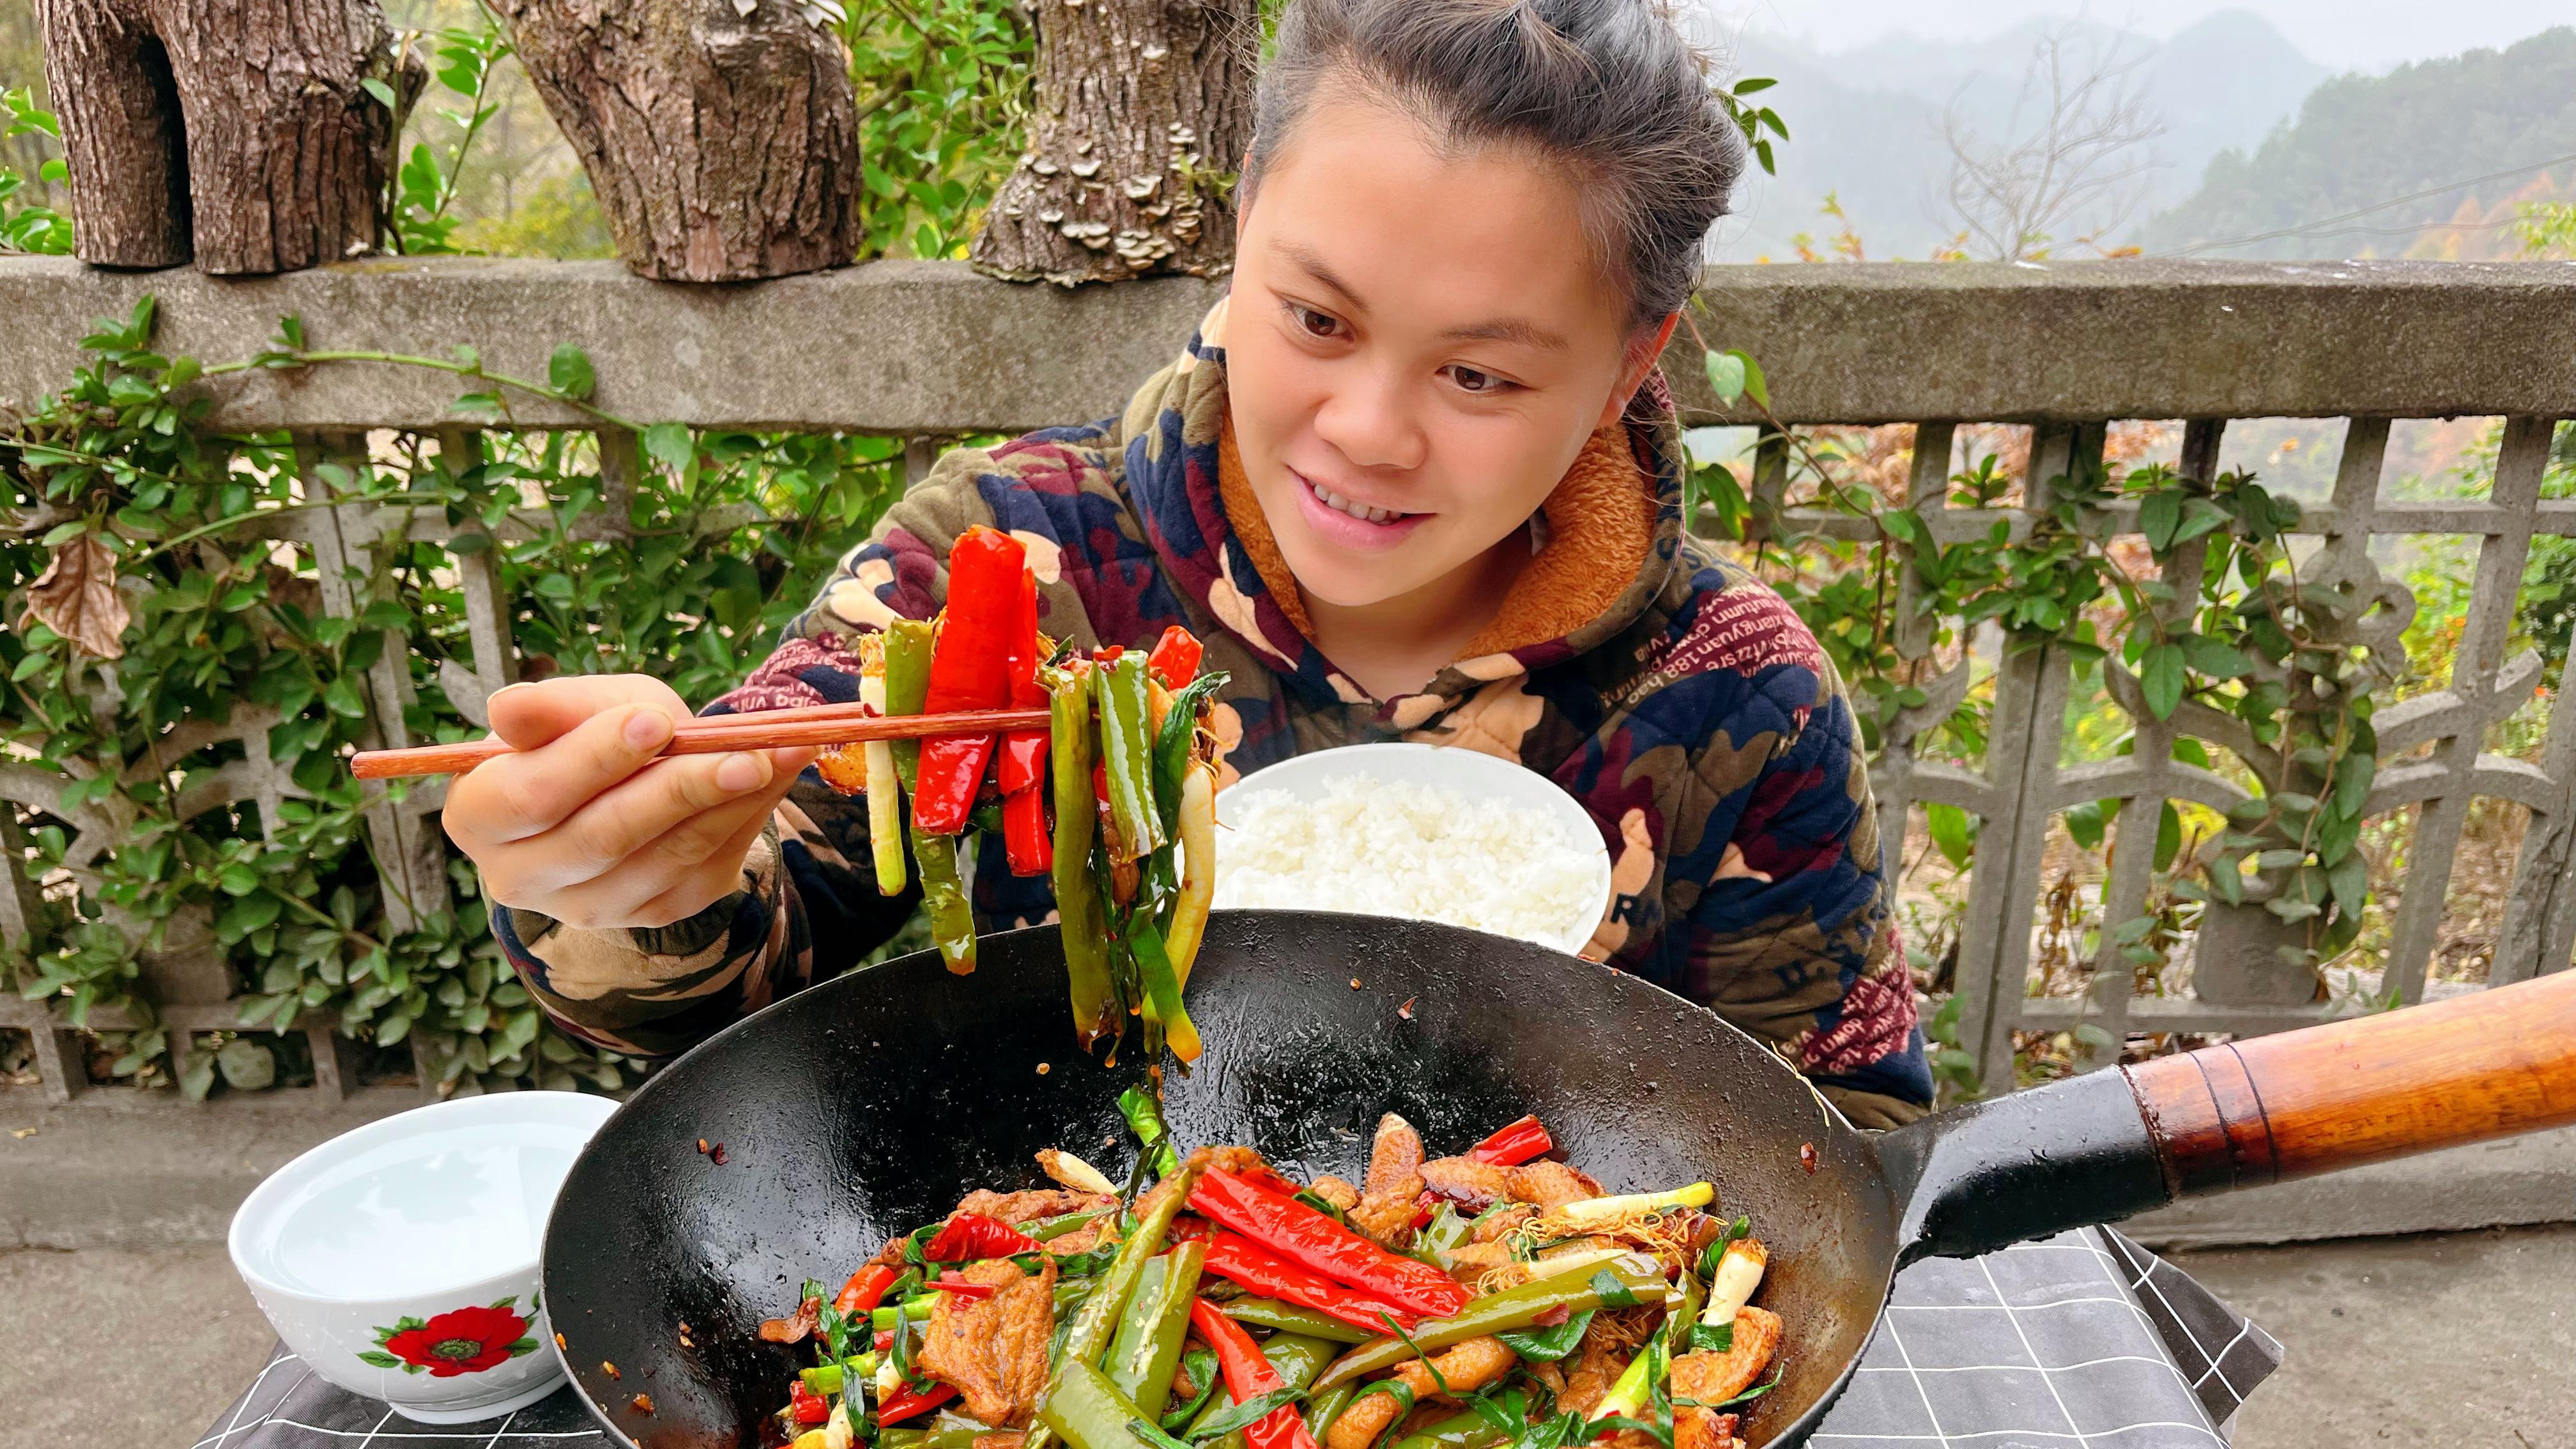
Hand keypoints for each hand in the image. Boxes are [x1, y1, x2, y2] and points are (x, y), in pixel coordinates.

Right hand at [441, 675, 817, 929]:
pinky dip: (747, 822)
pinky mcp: (646, 916)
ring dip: (730, 806)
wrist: (620, 786)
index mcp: (479, 817)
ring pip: (664, 861)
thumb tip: (506, 709)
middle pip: (603, 838)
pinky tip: (778, 777)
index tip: (655, 720)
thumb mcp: (575, 706)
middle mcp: (520, 877)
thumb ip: (552, 708)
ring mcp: (586, 907)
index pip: (533, 795)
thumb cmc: (585, 735)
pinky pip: (702, 875)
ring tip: (780, 755)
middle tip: (744, 752)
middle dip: (680, 790)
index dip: (594, 758)